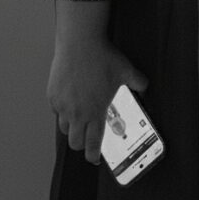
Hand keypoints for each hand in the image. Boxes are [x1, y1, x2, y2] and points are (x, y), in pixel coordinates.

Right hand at [47, 38, 148, 164]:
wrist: (80, 42)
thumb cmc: (102, 57)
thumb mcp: (127, 70)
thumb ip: (139, 82)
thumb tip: (145, 87)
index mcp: (95, 112)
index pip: (92, 145)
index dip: (93, 156)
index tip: (95, 157)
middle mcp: (76, 113)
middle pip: (74, 142)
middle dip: (81, 143)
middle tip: (87, 136)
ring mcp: (62, 104)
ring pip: (64, 126)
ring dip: (71, 126)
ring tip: (80, 116)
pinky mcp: (52, 94)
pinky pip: (56, 109)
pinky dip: (62, 109)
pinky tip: (71, 98)